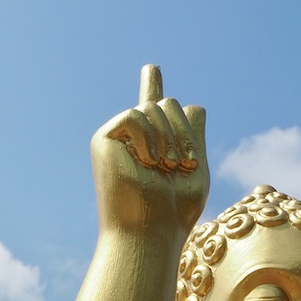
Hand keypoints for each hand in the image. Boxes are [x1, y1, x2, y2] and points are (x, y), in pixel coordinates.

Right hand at [91, 65, 208, 238]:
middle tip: (178, 167)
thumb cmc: (174, 212)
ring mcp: (119, 138)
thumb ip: (195, 137)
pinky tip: (146, 162)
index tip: (151, 68)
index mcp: (156, 146)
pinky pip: (135, 114)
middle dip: (184, 133)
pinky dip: (147, 137)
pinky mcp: (103, 139)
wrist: (149, 232)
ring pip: (155, 106)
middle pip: (170, 103)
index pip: (155, 110)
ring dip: (169, 139)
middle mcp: (135, 140)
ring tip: (164, 169)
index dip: (152, 86)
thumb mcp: (197, 170)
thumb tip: (193, 104)